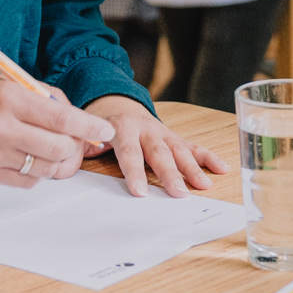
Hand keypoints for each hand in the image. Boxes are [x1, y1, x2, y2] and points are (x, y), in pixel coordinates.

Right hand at [0, 75, 115, 186]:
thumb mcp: (11, 83)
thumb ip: (47, 98)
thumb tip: (80, 121)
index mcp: (9, 98)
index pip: (62, 119)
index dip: (89, 127)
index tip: (104, 131)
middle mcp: (1, 127)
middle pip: (59, 148)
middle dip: (76, 146)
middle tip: (78, 141)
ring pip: (47, 168)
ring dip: (59, 160)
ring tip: (53, 148)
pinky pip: (30, 181)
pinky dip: (38, 171)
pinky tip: (31, 156)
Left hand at [81, 96, 230, 196]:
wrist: (114, 99)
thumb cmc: (99, 122)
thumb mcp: (86, 130)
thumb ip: (83, 146)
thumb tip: (71, 161)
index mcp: (121, 127)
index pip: (129, 152)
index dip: (134, 172)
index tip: (140, 192)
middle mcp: (145, 129)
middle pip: (159, 153)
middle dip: (170, 174)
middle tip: (179, 193)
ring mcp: (162, 132)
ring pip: (179, 150)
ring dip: (192, 168)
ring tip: (204, 185)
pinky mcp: (173, 136)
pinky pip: (193, 146)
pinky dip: (207, 157)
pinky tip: (221, 168)